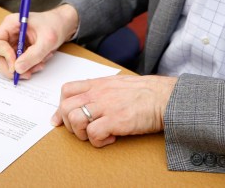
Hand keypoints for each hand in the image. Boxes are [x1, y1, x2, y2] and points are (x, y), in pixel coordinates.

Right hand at [0, 4, 78, 79]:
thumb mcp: (48, 40)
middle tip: (26, 73)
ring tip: (40, 65)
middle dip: (10, 67)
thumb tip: (17, 69)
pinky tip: (40, 62)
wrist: (63, 25)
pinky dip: (28, 68)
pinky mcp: (18, 51)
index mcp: (11, 24)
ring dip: (21, 69)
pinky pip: (17, 65)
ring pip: (6, 63)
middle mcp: (8, 34)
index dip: (3, 54)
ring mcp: (12, 43)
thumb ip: (33, 54)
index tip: (16, 63)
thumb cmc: (55, 25)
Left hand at [50, 74, 176, 146]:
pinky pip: (93, 134)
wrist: (164, 97)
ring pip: (76, 120)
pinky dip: (99, 141)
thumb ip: (102, 90)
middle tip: (82, 131)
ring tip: (97, 134)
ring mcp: (106, 106)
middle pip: (66, 107)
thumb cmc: (145, 92)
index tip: (60, 121)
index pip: (67, 90)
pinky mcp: (116, 120)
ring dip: (82, 133)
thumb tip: (89, 100)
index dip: (60, 108)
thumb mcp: (118, 84)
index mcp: (98, 84)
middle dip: (69, 123)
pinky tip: (111, 138)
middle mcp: (99, 93)